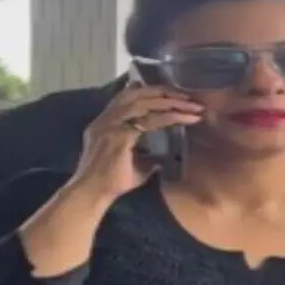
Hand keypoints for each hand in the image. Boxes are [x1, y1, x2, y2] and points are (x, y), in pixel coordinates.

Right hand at [69, 84, 202, 200]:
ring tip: (191, 104)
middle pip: (137, 94)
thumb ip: (145, 155)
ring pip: (145, 103)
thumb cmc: (111, 183)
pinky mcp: (120, 135)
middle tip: (186, 95)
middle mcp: (107, 119)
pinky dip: (171, 117)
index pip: (128, 98)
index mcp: (105, 122)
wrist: (93, 194)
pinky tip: (187, 118)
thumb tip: (161, 158)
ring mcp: (112, 125)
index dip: (150, 93)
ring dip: (170, 101)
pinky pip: (150, 121)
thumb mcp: (132, 163)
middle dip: (163, 91)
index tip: (170, 93)